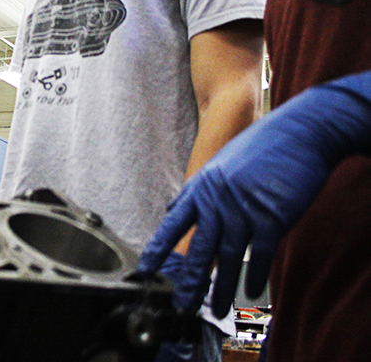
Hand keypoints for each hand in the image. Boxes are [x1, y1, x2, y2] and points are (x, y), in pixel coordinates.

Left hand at [137, 71, 370, 316]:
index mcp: (201, 188)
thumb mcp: (218, 165)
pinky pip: (258, 252)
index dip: (159, 248)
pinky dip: (254, 274)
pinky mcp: (270, 215)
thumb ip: (195, 191)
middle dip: (189, 280)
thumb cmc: (259, 149)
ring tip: (215, 308)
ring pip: (227, 256)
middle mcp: (217, 201)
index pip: (173, 224)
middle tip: (182, 303)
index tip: (145, 268)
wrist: (296, 133)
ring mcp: (243, 208)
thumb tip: (173, 208)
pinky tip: (249, 291)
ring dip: (221, 286)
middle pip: (199, 248)